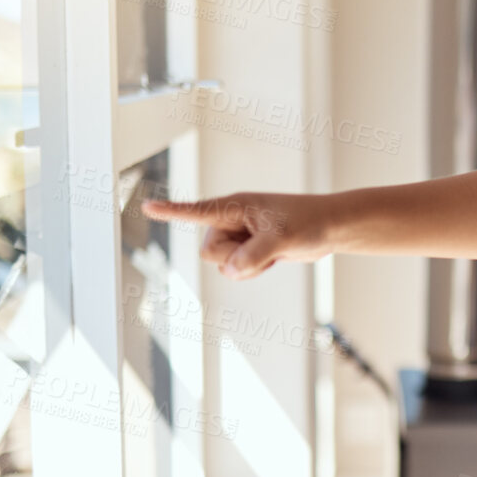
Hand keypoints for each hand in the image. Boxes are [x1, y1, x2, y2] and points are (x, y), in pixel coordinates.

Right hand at [140, 191, 334, 279]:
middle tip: (263, 245)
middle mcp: (231, 220)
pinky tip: (271, 257)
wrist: (328, 227)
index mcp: (235, 206)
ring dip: (246, 266)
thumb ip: (254, 255)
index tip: (147, 206)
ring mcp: (238, 236)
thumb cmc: (307, 223)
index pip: (196, 211)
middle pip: (209, 251)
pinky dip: (252, 270)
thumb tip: (229, 270)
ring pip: (222, 264)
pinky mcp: (246, 249)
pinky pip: (236, 270)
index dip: (171, 211)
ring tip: (270, 249)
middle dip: (233, 257)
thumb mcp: (281, 239)